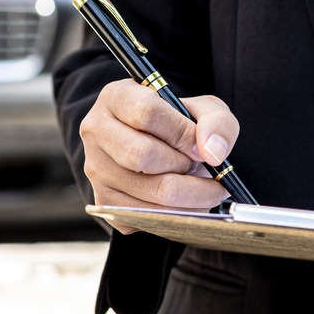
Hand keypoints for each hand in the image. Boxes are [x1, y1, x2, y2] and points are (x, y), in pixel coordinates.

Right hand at [79, 80, 237, 232]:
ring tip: (201, 184)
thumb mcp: (202, 110)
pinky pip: (149, 216)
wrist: (156, 146)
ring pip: (150, 191)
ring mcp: (96, 169)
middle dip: (183, 165)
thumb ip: (216, 122)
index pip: (147, 113)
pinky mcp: (105, 202)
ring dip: (190, 194)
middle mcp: (96, 132)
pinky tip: (186, 200)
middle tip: (199, 166)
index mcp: (115, 97)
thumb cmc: (177, 124)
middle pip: (143, 155)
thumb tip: (213, 154)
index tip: (202, 147)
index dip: (182, 133)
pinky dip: (179, 214)